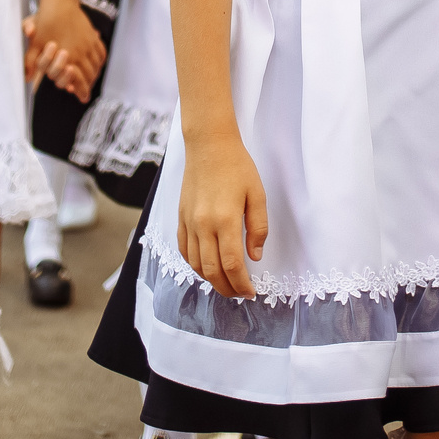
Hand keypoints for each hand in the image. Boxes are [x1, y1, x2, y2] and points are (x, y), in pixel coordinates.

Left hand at [26, 0, 106, 97]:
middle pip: (90, 74)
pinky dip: (100, 61)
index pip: (78, 79)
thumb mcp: (34, 43)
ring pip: (97, 65)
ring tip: (90, 80)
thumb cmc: (45, 22)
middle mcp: (81, 51)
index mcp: (68, 56)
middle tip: (85, 92)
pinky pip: (101, 52)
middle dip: (88, 85)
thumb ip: (30, 62)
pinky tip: (96, 64)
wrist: (60, 2)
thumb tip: (25, 78)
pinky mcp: (92, 35)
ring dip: (94, 74)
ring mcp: (89, 43)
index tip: (82, 98)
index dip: (81, 91)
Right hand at [178, 135, 268, 296]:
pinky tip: (206, 268)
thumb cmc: (237, 166)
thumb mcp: (257, 194)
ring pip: (196, 265)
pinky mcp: (180, 218)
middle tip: (240, 293)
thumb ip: (258, 228)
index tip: (251, 292)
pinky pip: (184, 250)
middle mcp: (203, 225)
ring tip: (226, 284)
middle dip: (227, 288)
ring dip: (211, 281)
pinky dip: (194, 266)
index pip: (232, 264)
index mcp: (225, 220)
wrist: (209, 145)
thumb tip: (255, 256)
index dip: (241, 284)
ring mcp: (189, 223)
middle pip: (212, 271)